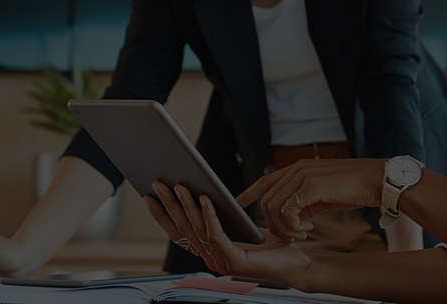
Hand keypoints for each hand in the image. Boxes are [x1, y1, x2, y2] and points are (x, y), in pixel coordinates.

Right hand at [144, 181, 309, 283]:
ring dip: (186, 206)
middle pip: (183, 229)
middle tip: (158, 183)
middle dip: (168, 204)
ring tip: (179, 185)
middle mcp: (210, 260)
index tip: (149, 196)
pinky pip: (217, 234)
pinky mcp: (235, 261)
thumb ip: (220, 217)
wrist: (297, 264)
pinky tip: (205, 198)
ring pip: (197, 230)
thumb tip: (200, 192)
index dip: (162, 215)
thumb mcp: (239, 226)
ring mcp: (221, 263)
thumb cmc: (271, 245)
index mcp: (209, 252)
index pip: (178, 233)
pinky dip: (209, 215)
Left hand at [236, 159, 384, 241]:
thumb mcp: (324, 195)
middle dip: (273, 224)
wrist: (377, 180)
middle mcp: (297, 169)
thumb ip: (305, 202)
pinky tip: (307, 229)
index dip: (250, 192)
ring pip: (274, 207)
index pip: (266, 180)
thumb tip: (294, 218)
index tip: (238, 202)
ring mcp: (303, 176)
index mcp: (299, 169)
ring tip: (301, 234)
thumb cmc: (355, 188)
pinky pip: (288, 211)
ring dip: (284, 228)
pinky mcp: (311, 186)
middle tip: (292, 236)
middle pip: (267, 200)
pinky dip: (292, 225)